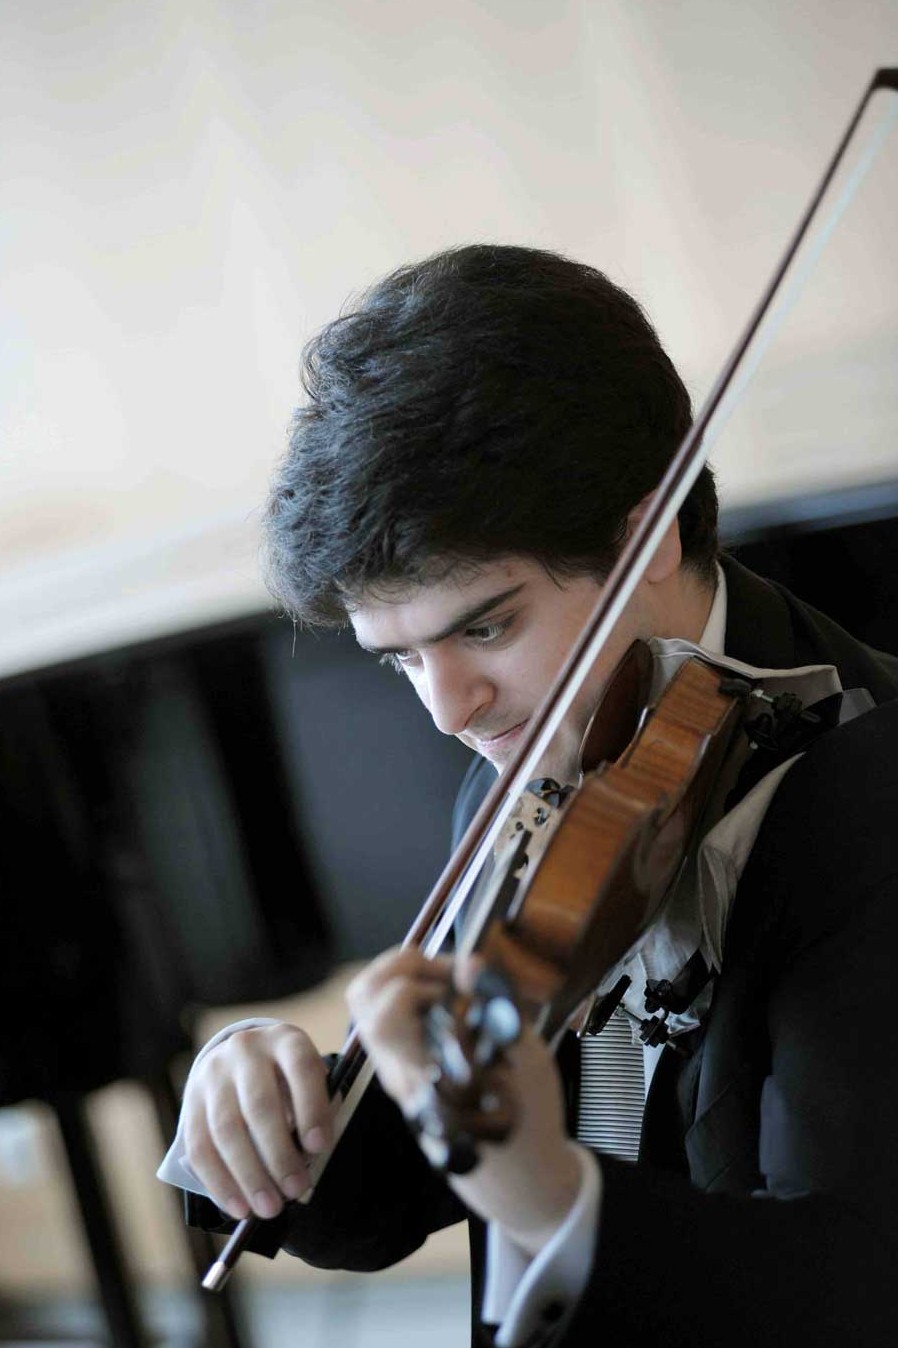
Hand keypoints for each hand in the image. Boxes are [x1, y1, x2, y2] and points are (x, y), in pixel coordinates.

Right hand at [180, 1021, 332, 1221]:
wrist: (242, 1056)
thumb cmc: (289, 1077)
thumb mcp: (308, 1078)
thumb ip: (315, 1110)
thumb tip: (310, 1158)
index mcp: (285, 1040)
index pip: (300, 1069)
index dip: (312, 1108)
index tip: (320, 1148)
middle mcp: (246, 1050)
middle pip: (260, 1105)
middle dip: (278, 1154)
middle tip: (296, 1190)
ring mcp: (214, 1074)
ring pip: (226, 1130)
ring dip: (248, 1176)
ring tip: (269, 1208)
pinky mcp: (191, 1101)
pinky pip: (199, 1147)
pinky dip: (219, 1182)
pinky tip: (238, 1206)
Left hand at [346, 949, 581, 1256]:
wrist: (517, 1175)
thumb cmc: (528, 1120)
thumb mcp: (529, 1060)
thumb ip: (497, 1008)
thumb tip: (470, 963)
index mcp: (424, 1071)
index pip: (391, 1009)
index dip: (426, 978)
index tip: (468, 979)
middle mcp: (397, 1069)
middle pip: (364, 998)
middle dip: (402, 965)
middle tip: (447, 971)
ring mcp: (394, 1069)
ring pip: (368, 1005)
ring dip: (402, 975)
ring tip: (446, 979)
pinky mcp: (402, 1067)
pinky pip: (386, 1016)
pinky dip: (410, 991)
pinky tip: (448, 999)